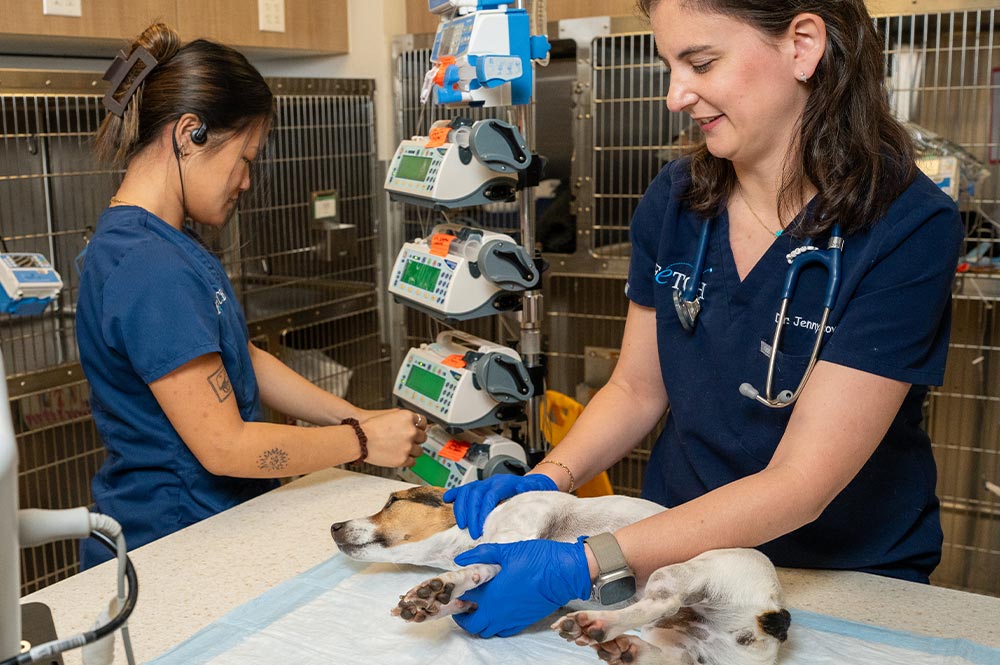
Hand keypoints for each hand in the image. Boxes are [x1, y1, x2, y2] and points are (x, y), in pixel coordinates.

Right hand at [357, 409, 426, 466]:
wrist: (358, 440)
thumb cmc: (369, 427)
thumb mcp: (388, 415)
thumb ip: (403, 419)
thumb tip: (414, 422)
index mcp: (408, 417)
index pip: (423, 422)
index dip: (419, 427)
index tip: (418, 430)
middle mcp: (411, 431)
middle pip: (422, 437)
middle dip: (416, 439)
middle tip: (407, 441)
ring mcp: (408, 446)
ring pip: (419, 451)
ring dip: (412, 450)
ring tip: (401, 449)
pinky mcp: (403, 459)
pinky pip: (412, 462)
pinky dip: (407, 460)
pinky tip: (400, 457)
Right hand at [443, 474, 556, 538]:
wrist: (533, 483)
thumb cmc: (533, 492)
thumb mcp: (534, 493)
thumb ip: (529, 496)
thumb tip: (523, 500)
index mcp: (505, 483)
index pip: (490, 496)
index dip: (483, 511)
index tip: (481, 528)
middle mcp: (492, 481)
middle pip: (475, 494)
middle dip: (471, 514)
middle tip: (472, 532)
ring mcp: (484, 483)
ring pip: (466, 491)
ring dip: (461, 508)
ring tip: (462, 525)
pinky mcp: (478, 487)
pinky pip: (463, 488)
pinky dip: (454, 494)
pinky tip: (447, 499)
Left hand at [451, 538, 590, 637]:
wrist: (564, 573)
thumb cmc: (537, 560)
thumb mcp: (506, 551)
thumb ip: (482, 554)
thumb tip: (461, 558)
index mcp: (490, 594)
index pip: (462, 599)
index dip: (456, 593)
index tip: (455, 587)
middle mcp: (497, 612)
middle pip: (471, 624)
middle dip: (462, 615)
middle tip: (462, 603)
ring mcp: (510, 619)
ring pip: (486, 630)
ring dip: (478, 622)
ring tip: (478, 607)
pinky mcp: (523, 622)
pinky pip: (502, 631)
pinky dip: (495, 626)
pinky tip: (497, 611)